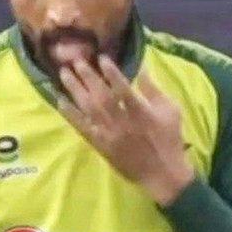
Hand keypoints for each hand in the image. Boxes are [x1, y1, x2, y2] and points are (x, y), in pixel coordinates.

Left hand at [57, 55, 194, 205]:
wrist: (163, 173)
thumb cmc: (170, 138)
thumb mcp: (171, 110)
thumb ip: (154, 90)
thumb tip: (142, 69)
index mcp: (142, 113)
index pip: (123, 89)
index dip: (112, 73)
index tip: (101, 58)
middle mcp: (122, 123)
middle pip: (101, 97)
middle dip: (88, 77)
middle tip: (76, 61)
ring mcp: (109, 135)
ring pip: (89, 110)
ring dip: (75, 91)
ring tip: (64, 74)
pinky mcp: (101, 145)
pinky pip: (82, 129)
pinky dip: (71, 115)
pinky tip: (60, 101)